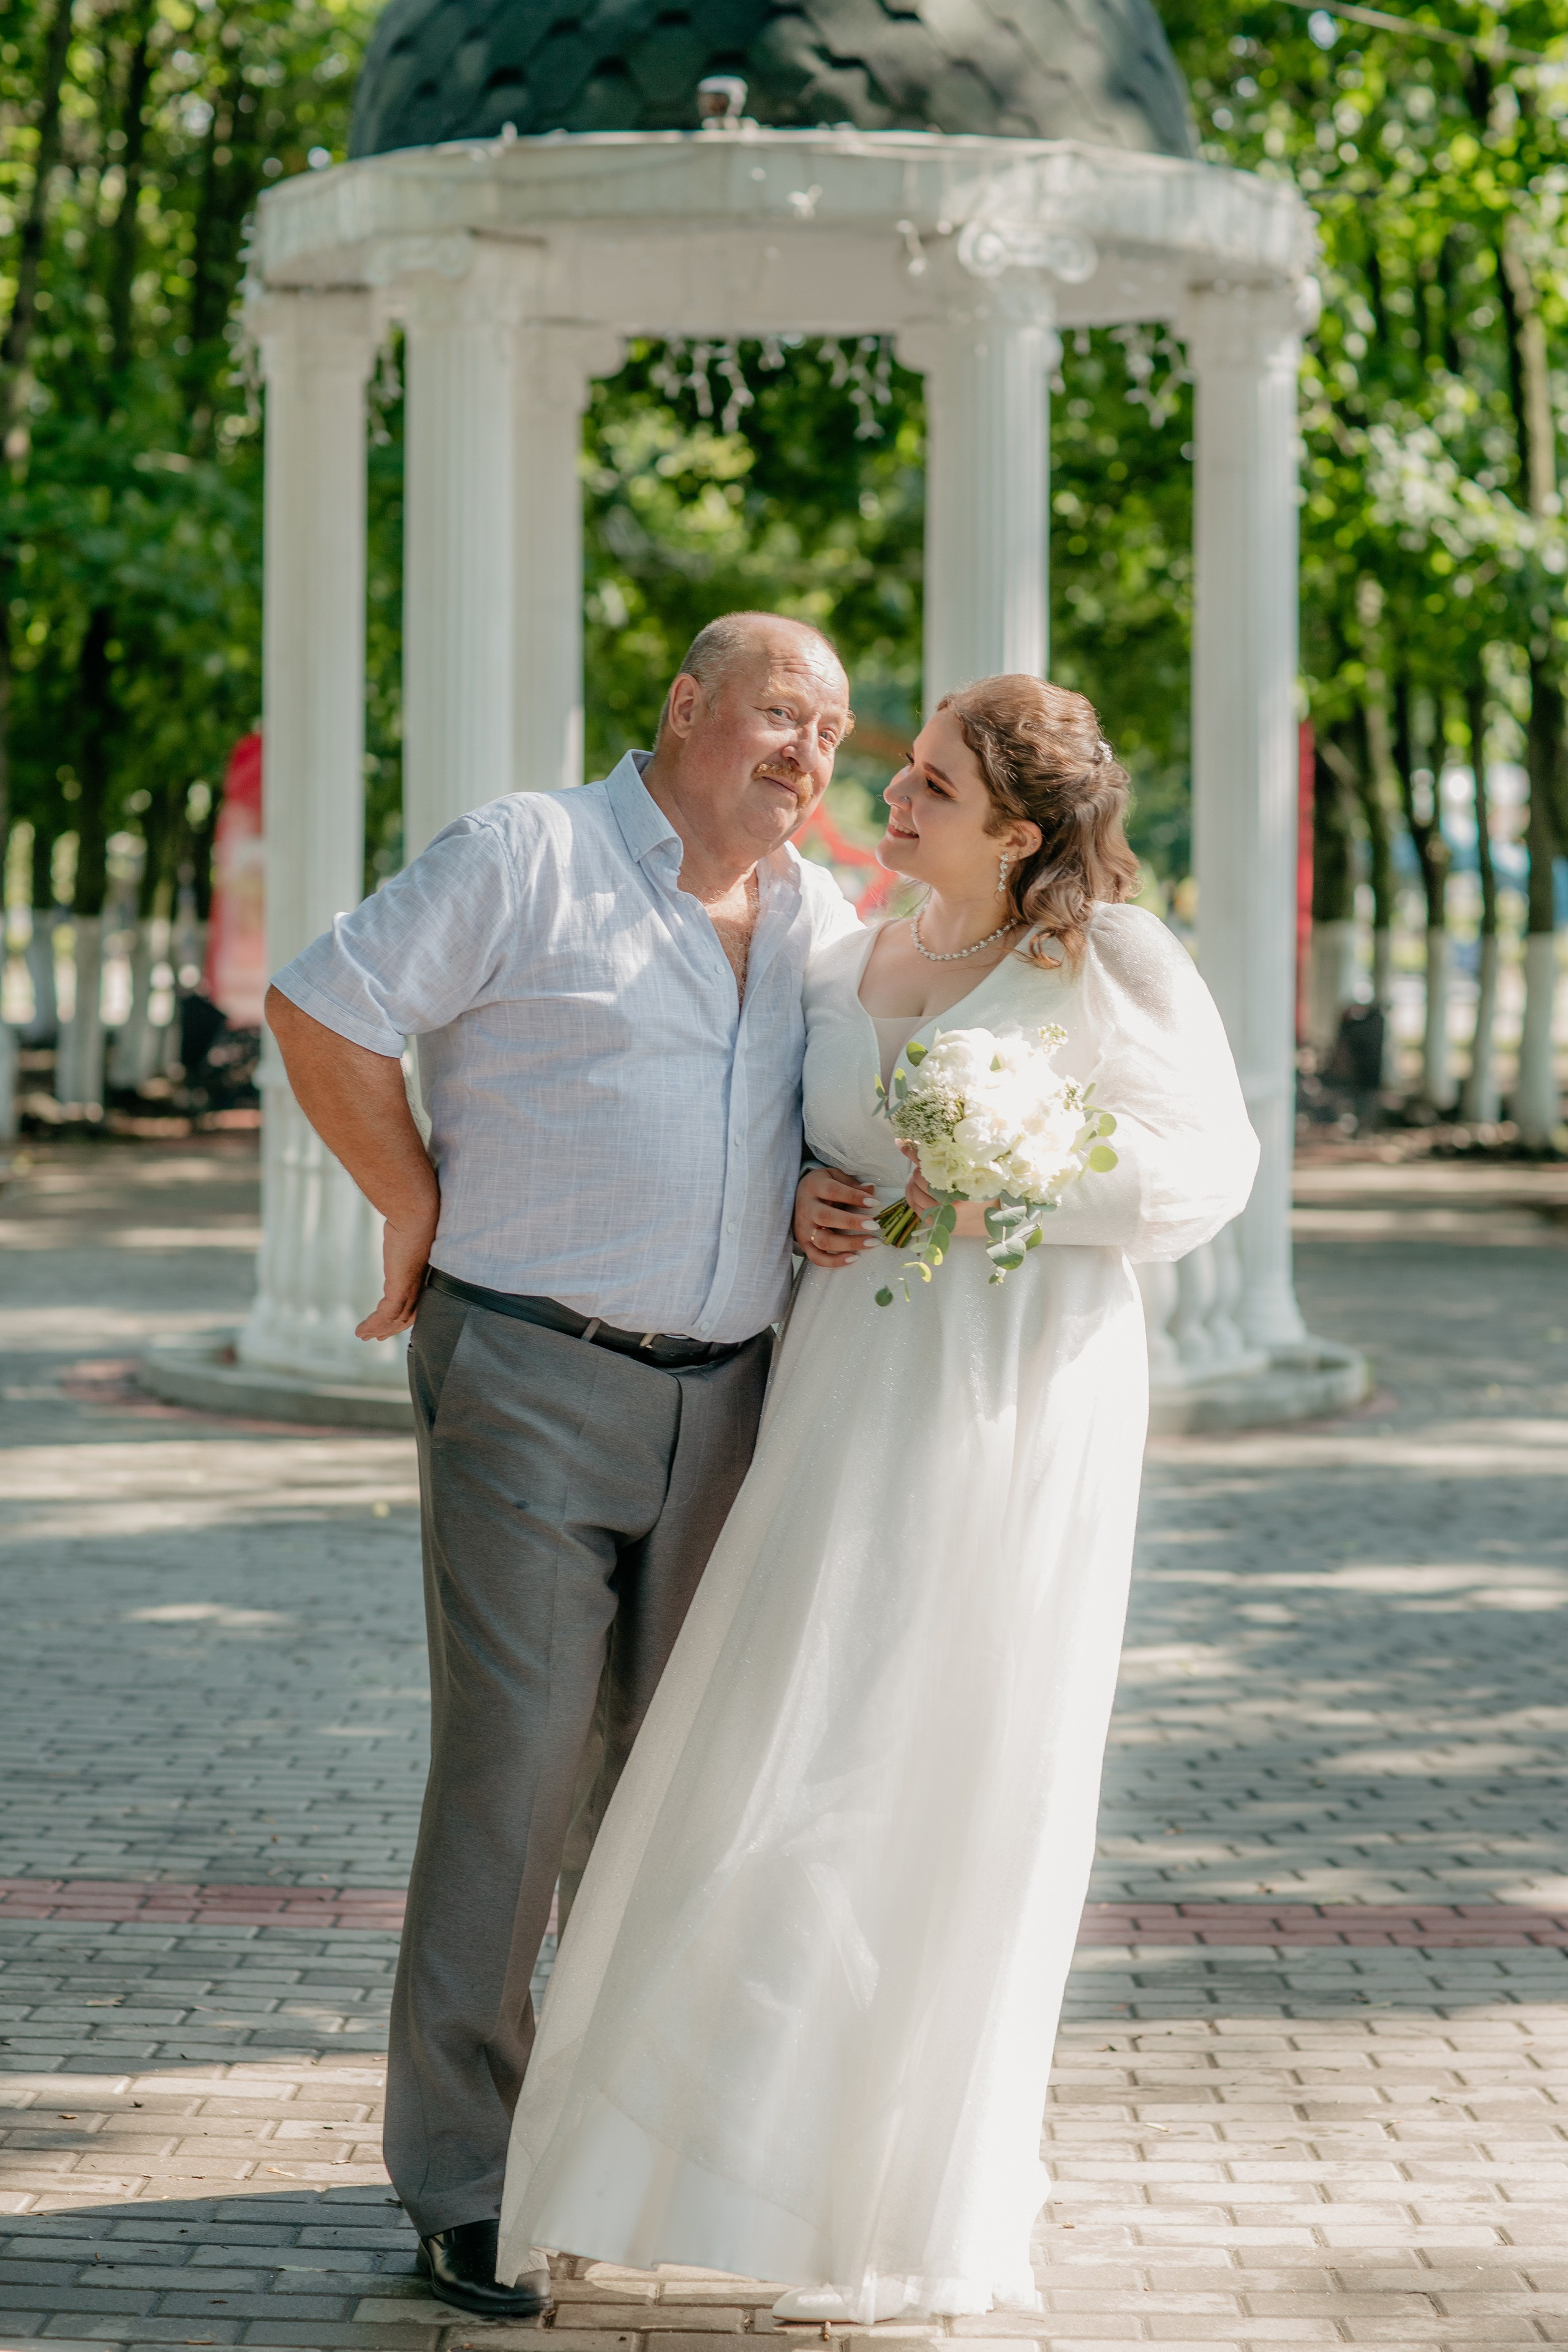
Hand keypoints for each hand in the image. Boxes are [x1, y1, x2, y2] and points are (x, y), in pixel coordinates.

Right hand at [356, 1212, 436, 1339]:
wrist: (416, 1213)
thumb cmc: (413, 1216)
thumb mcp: (406, 1234)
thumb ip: (402, 1241)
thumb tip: (396, 1232)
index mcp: (423, 1274)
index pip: (415, 1304)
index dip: (402, 1318)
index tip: (389, 1325)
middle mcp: (421, 1284)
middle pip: (407, 1316)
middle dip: (390, 1329)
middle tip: (374, 1337)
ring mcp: (412, 1287)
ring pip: (395, 1319)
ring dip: (377, 1330)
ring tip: (362, 1336)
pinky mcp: (401, 1287)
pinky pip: (386, 1315)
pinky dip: (372, 1325)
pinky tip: (360, 1331)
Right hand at [795, 1165, 876, 1268]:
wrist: (797, 1196)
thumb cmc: (823, 1186)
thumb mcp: (836, 1177)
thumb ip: (852, 1184)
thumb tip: (872, 1189)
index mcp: (814, 1187)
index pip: (833, 1191)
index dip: (854, 1197)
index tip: (874, 1203)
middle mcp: (806, 1208)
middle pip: (826, 1218)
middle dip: (851, 1223)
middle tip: (874, 1226)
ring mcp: (804, 1229)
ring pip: (823, 1241)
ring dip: (849, 1244)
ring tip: (872, 1242)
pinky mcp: (804, 1244)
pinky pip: (817, 1258)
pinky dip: (835, 1261)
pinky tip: (854, 1258)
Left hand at [898, 1143, 997, 1239]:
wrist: (1000, 1219)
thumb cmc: (990, 1191)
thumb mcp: (975, 1172)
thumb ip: (955, 1161)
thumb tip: (928, 1146)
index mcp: (961, 1186)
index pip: (930, 1167)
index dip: (916, 1155)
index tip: (905, 1146)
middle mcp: (950, 1203)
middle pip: (920, 1181)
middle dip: (918, 1171)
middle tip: (922, 1166)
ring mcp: (943, 1216)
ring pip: (915, 1196)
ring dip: (913, 1185)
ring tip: (918, 1179)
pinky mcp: (940, 1226)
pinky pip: (918, 1211)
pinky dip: (913, 1199)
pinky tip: (916, 1192)